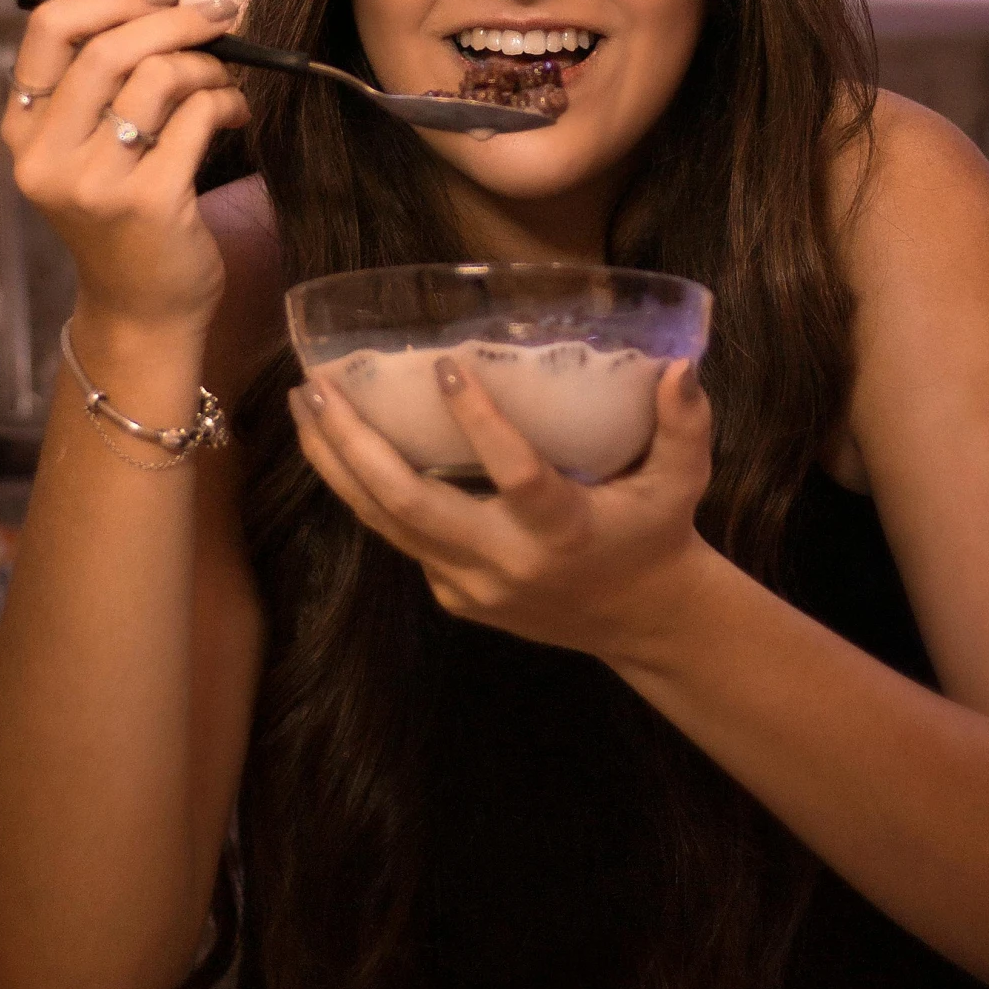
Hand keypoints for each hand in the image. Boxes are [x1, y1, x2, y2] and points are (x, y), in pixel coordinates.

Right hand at [3, 0, 249, 342]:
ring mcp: (92, 184)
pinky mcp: (147, 204)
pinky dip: (227, 105)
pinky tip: (236, 116)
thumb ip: (127, 47)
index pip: (50, 27)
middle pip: (110, 47)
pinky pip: (196, 120)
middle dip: (178, 20)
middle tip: (222, 18)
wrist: (143, 309)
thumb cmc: (127, 209)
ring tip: (225, 84)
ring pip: (158, 78)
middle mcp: (45, 157)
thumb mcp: (107, 129)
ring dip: (208, 68)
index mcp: (24, 130)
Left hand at [289, 354, 714, 660]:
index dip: (478, 423)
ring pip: (385, 524)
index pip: (515, 476)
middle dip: (356, 445)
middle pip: (411, 507)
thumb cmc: (656, 532)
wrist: (640, 622)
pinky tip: (335, 445)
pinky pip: (398, 538)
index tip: (442, 366)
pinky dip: (362, 492)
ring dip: (337, 464)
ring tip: (305, 404)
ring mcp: (471, 585)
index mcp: (564, 529)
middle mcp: (506, 562)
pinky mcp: (453, 596)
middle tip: (319, 386)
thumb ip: (684, 424)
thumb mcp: (684, 479)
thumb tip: (679, 367)